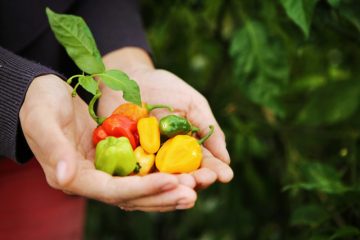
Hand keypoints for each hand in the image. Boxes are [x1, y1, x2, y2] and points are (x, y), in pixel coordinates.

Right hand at [19, 74, 196, 210]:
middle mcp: (92, 179)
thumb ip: (53, 149)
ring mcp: (106, 170)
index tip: (171, 182)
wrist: (46, 94)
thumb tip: (67, 178)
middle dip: (163, 195)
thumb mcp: (41, 120)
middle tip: (193, 192)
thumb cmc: (40, 103)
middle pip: (132, 196)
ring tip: (196, 187)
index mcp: (74, 177)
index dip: (142, 189)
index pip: (112, 190)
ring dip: (168, 189)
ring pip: (141, 188)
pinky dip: (163, 173)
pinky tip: (184, 173)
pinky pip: (143, 171)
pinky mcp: (117, 159)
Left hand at [99, 48, 233, 188]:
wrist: (129, 78)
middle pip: (183, 176)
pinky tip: (150, 183)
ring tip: (182, 183)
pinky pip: (132, 172)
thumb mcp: (191, 104)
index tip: (226, 175)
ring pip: (160, 179)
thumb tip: (225, 158)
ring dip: (172, 184)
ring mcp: (146, 160)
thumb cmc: (164, 88)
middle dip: (195, 180)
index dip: (214, 170)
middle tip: (203, 181)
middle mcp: (168, 158)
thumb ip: (207, 127)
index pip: (203, 164)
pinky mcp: (124, 158)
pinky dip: (141, 179)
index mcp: (187, 147)